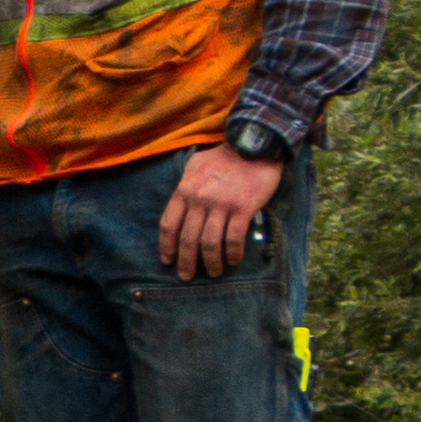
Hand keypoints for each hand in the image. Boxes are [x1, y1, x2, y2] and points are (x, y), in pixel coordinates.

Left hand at [156, 141, 285, 278]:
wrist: (254, 145)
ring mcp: (221, 205)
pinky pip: (234, 238)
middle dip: (186, 261)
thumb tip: (179, 204)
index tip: (167, 260)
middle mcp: (199, 200)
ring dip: (210, 262)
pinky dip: (232, 252)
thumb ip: (185, 186)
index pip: (168, 225)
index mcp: (184, 191)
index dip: (166, 246)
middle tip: (187, 276)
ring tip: (213, 272)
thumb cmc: (223, 156)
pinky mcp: (243, 208)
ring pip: (209, 242)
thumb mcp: (195, 166)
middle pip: (187, 239)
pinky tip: (233, 260)